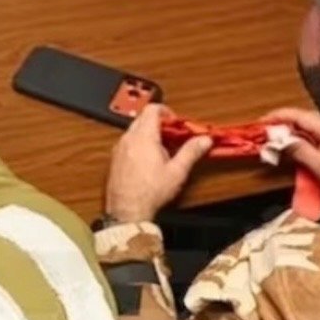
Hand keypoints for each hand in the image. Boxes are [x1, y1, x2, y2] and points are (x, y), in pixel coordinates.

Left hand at [105, 104, 212, 223]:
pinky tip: (149, 161)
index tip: (176, 123)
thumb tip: (204, 140)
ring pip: (135, 130)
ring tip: (163, 151)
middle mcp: (129, 138)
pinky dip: (139, 144)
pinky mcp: (115, 159)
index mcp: (144, 136)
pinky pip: (128, 142)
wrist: (127, 210)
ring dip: (149, 134)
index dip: (167, 112)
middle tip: (173, 137)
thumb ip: (191, 152)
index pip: (153, 109)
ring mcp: (120, 148)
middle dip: (160, 124)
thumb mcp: (177, 171)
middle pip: (144, 117)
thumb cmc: (149, 193)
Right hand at [262, 107, 319, 201]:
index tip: (261, 122)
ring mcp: (317, 141)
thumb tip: (282, 140)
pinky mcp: (314, 151)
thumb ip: (303, 152)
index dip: (278, 116)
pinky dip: (283, 143)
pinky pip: (295, 142)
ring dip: (278, 133)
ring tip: (264, 138)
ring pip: (293, 130)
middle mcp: (319, 132)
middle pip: (293, 121)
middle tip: (258, 131)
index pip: (297, 116)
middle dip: (275, 123)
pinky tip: (276, 148)